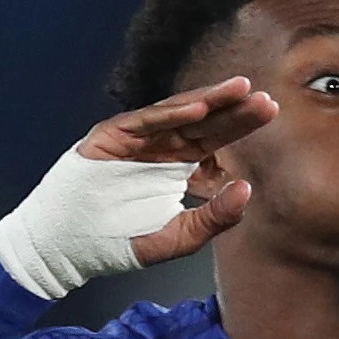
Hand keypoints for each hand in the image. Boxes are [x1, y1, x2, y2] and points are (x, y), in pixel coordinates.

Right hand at [0, 77, 276, 297]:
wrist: (67, 247)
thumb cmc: (118, 241)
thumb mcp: (177, 237)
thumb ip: (213, 218)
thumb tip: (247, 190)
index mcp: (177, 167)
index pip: (216, 142)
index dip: (242, 127)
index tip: (271, 112)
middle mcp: (159, 148)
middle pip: (204, 124)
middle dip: (234, 110)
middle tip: (266, 100)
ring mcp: (135, 139)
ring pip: (177, 115)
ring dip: (208, 102)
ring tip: (239, 90)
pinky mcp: (110, 136)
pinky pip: (145, 122)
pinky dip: (170, 114)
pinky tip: (199, 108)